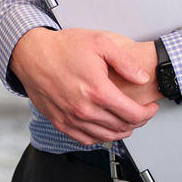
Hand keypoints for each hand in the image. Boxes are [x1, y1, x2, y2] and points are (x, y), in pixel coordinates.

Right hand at [8, 27, 158, 144]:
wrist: (31, 54)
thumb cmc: (61, 47)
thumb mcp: (99, 42)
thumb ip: (125, 61)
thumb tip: (142, 78)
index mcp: (98, 90)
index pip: (133, 114)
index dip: (148, 112)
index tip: (150, 107)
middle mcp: (85, 109)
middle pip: (122, 127)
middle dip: (138, 121)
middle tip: (141, 112)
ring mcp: (71, 118)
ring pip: (106, 137)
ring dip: (122, 131)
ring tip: (126, 121)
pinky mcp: (60, 122)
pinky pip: (86, 140)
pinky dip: (100, 138)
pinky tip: (104, 128)